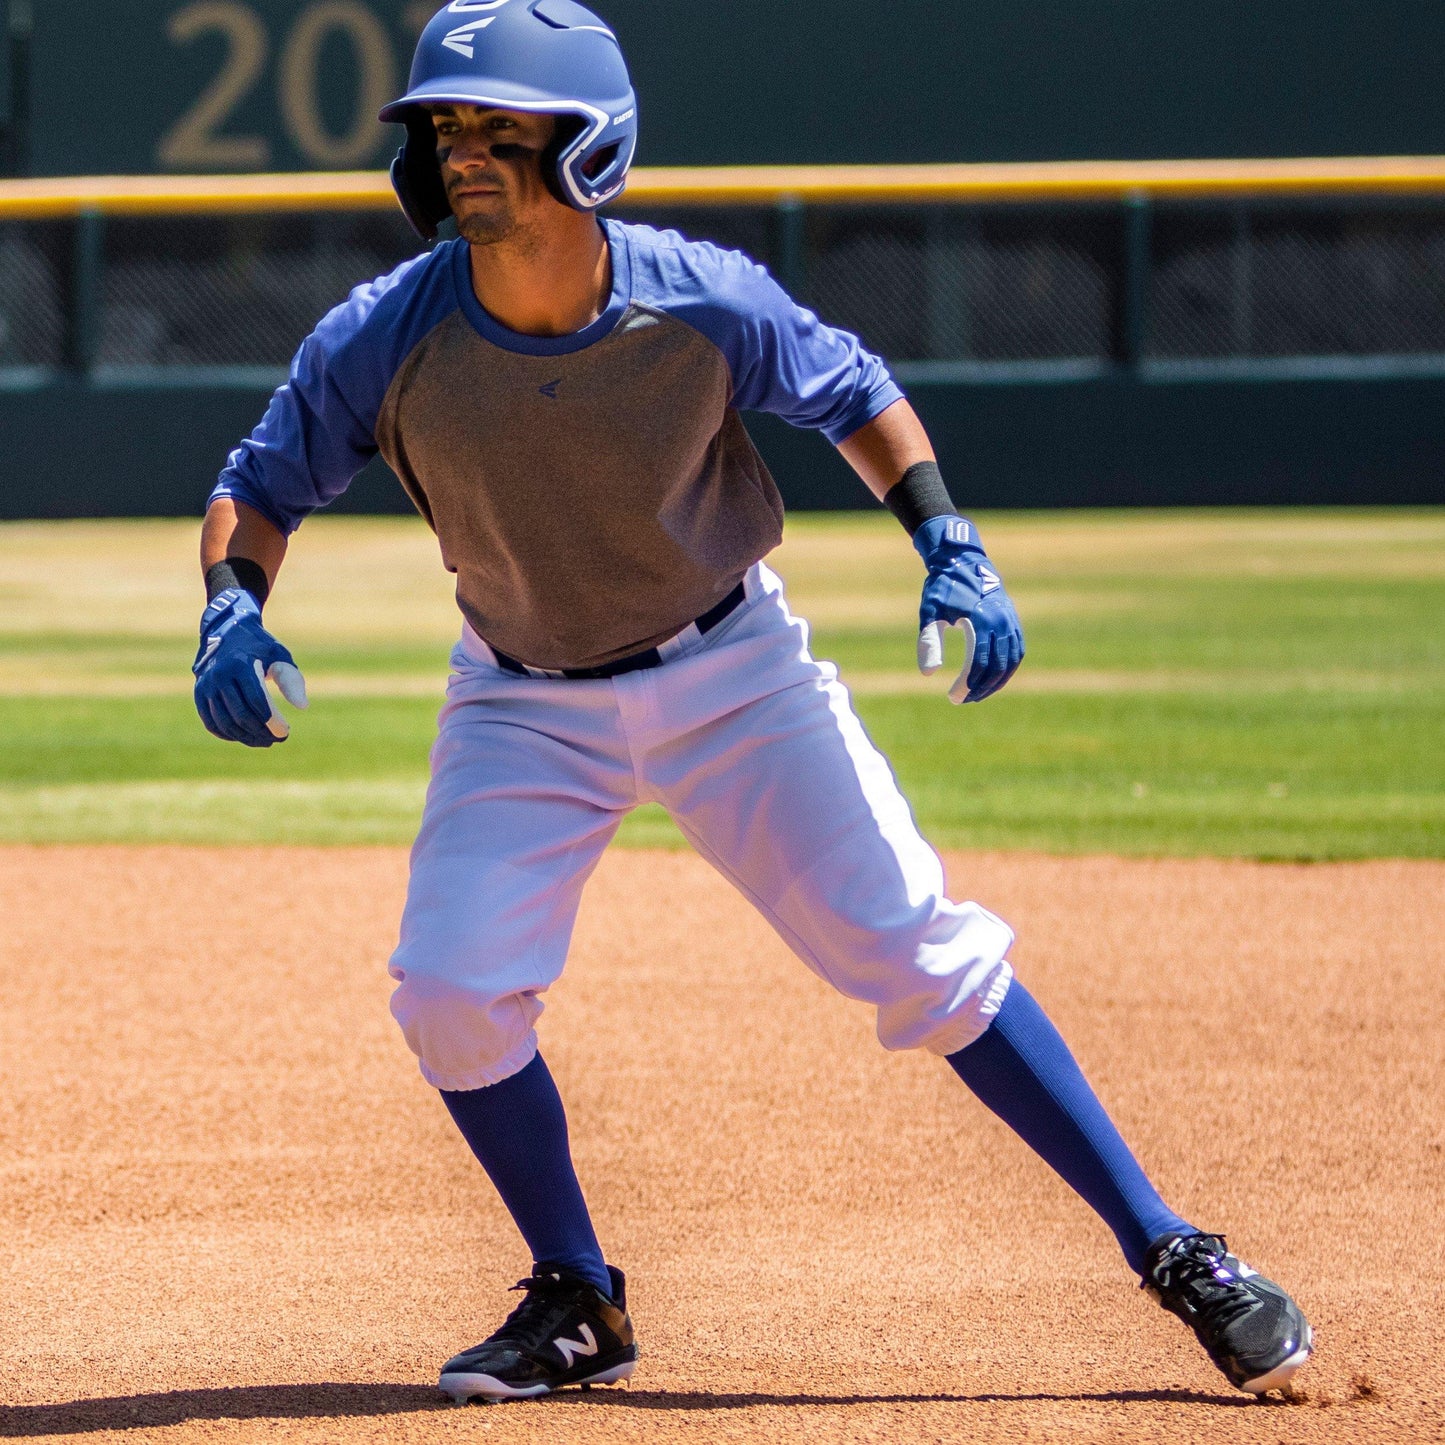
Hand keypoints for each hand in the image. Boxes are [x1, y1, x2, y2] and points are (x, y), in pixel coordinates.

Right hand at [192, 588, 307, 745]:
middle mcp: (219, 675)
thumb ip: (290, 680)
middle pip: (241, 715)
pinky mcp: (199, 693)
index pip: (257, 701)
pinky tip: (245, 737)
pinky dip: (228, 734)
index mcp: (241, 664)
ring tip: (265, 741)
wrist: (227, 631)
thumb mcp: (279, 656)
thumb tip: (302, 706)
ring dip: (246, 737)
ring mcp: (206, 685)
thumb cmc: (260, 647)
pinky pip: (211, 722)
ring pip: (225, 722)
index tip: (285, 732)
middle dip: (262, 732)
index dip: (272, 721)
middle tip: (279, 738)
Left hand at [914, 516, 1024, 703]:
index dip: (968, 684)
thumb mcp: (931, 612)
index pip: (979, 663)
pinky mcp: (1013, 619)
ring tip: (979, 693)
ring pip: (1011, 660)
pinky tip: (994, 677)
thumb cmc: (942, 587)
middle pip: (997, 666)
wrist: (962, 560)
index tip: (954, 697)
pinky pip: (1017, 649)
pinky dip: (1008, 667)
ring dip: (997, 681)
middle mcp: (1001, 621)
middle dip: (982, 687)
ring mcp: (1010, 620)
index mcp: (981, 620)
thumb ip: (929, 642)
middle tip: (964, 699)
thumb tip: (928, 674)